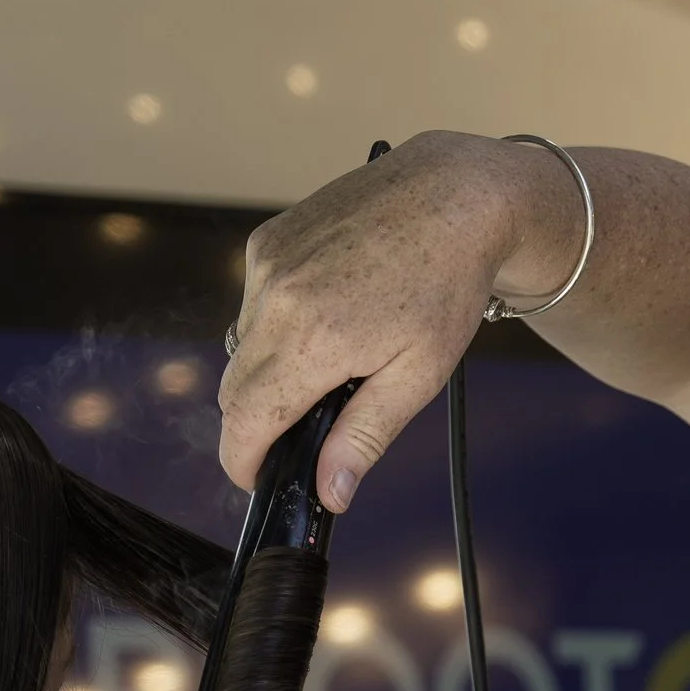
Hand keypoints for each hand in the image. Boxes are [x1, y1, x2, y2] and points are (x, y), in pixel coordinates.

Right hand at [220, 129, 574, 497]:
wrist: (456, 196)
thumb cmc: (448, 285)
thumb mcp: (418, 375)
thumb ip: (364, 437)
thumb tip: (330, 493)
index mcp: (312, 342)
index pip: (243, 422)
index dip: (242, 462)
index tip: (258, 479)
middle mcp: (276, 300)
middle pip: (233, 390)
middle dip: (258, 421)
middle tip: (306, 429)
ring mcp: (266, 264)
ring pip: (241, 347)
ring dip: (270, 368)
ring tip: (333, 359)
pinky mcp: (267, 240)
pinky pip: (252, 304)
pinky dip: (276, 323)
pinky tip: (329, 311)